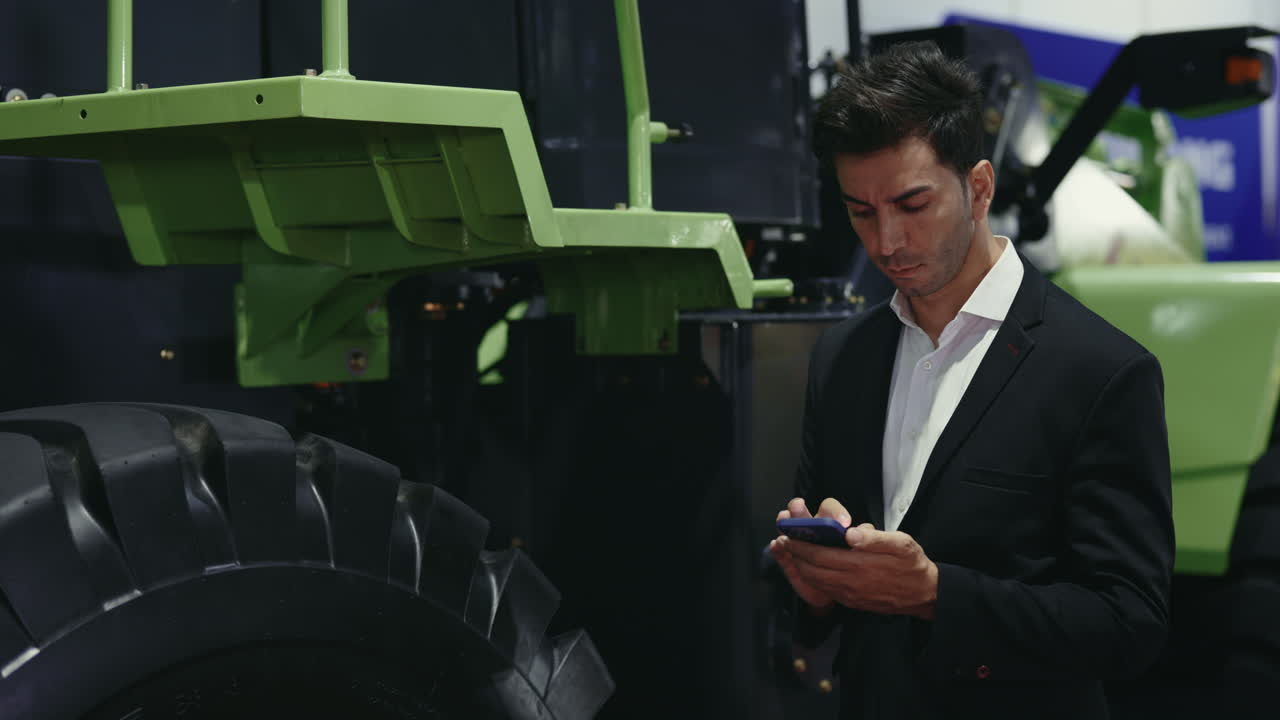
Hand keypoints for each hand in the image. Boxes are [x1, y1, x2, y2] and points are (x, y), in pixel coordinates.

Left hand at [775, 504, 938, 618]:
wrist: (924, 594)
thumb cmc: (912, 564)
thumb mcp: (902, 544)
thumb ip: (876, 538)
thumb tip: (851, 533)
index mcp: (860, 566)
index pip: (820, 555)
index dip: (801, 545)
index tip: (790, 533)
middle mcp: (850, 583)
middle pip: (812, 570)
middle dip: (796, 555)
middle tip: (786, 541)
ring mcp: (850, 595)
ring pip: (816, 582)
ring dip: (801, 567)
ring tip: (793, 552)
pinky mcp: (852, 602)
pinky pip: (826, 590)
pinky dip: (813, 579)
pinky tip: (810, 567)